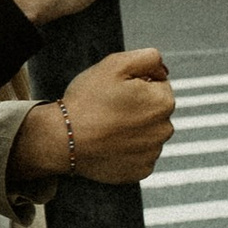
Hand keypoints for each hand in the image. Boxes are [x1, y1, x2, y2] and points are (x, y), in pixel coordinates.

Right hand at [52, 45, 174, 184]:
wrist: (63, 139)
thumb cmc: (87, 101)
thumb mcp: (115, 64)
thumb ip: (148, 57)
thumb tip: (163, 69)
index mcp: (164, 102)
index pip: (159, 84)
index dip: (137, 83)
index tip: (117, 91)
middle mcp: (164, 130)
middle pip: (154, 110)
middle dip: (138, 106)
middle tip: (109, 108)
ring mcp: (152, 153)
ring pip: (147, 132)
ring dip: (133, 128)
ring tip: (107, 126)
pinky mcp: (140, 170)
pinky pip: (139, 154)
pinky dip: (127, 149)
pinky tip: (109, 143)